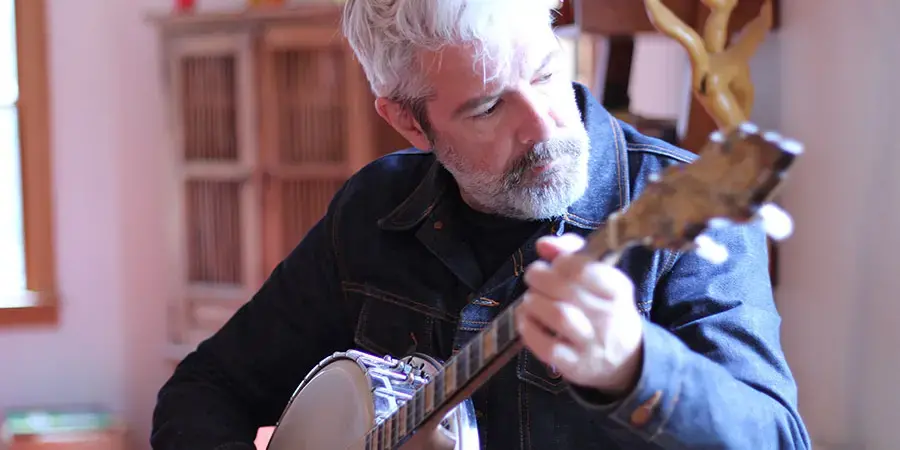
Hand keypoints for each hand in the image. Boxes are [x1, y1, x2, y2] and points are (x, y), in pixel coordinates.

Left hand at [515, 233, 643, 395]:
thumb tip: (543, 244)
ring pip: (558, 316)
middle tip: (534, 277)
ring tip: (531, 299)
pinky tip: (526, 320)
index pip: (585, 269)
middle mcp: (608, 317)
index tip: (554, 263)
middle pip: (567, 289)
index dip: (562, 260)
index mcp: (617, 290)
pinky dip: (529, 329)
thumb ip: (571, 254)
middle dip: (540, 277)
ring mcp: (591, 344)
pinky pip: (547, 347)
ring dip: (534, 302)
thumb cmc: (605, 310)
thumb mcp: (599, 279)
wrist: (625, 360)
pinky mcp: (575, 366)